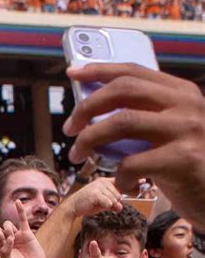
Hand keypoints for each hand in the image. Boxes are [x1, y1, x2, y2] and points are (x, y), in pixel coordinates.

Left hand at [0, 200, 49, 257]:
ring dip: (8, 230)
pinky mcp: (26, 233)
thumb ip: (5, 252)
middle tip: (3, 240)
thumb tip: (8, 239)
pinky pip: (22, 219)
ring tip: (13, 239)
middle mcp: (6, 239)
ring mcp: (16, 235)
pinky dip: (20, 210)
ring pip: (7, 224)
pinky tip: (17, 202)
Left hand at [63, 62, 204, 232]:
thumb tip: (94, 115)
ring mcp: (186, 129)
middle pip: (123, 91)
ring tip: (77, 156)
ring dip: (89, 140)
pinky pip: (132, 163)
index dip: (98, 70)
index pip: (133, 71)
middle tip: (69, 128)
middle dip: (87, 107)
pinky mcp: (182, 158)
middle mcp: (185, 104)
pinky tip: (123, 186)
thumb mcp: (170, 134)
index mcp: (180, 92)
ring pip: (121, 123)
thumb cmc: (188, 169)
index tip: (72, 73)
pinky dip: (119, 177)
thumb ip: (145, 120)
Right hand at [68, 176, 122, 217]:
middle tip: (99, 203)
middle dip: (111, 203)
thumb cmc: (87, 204)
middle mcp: (103, 181)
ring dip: (106, 206)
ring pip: (114, 200)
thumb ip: (113, 204)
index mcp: (105, 181)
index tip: (114, 200)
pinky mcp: (96, 193)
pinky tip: (94, 204)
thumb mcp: (103, 204)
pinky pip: (108, 203)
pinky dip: (103, 207)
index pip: (120, 187)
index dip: (118, 196)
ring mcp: (99, 187)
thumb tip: (120, 207)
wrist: (73, 207)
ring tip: (96, 204)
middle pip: (118, 195)